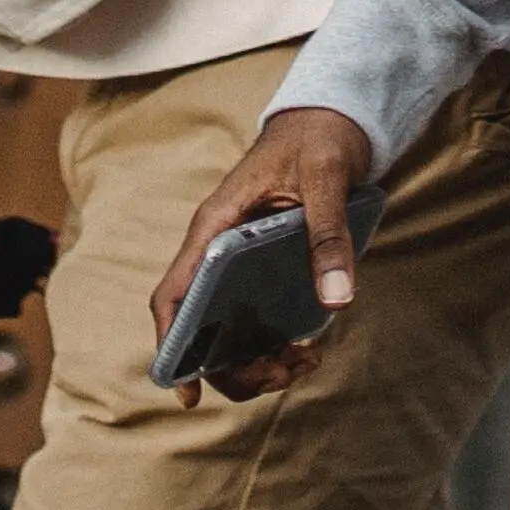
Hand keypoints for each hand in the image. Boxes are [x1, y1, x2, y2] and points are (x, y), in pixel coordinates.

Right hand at [161, 106, 380, 398]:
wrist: (331, 117)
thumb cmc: (319, 138)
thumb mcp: (327, 178)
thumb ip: (328, 235)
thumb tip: (337, 301)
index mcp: (214, 227)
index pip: (173, 294)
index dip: (172, 345)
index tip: (187, 393)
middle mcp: (216, 252)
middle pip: (200, 330)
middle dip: (235, 367)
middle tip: (287, 369)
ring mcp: (236, 266)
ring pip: (227, 334)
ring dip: (258, 361)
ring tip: (305, 360)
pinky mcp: (260, 272)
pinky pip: (254, 321)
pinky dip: (274, 346)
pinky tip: (308, 348)